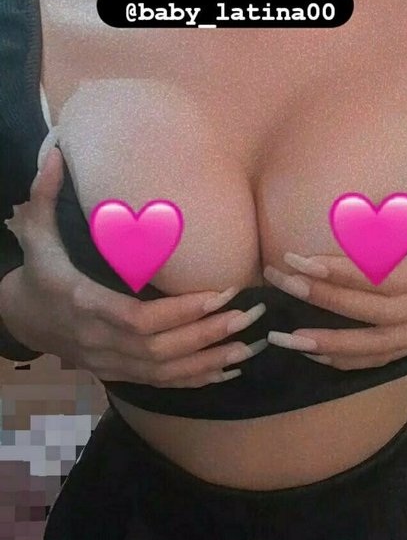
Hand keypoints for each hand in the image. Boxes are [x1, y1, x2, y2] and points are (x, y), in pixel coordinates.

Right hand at [0, 146, 266, 386]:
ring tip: (249, 346)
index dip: (180, 311)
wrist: (25, 321)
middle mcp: (99, 341)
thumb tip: (57, 155)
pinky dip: (195, 380)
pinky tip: (227, 372)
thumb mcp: (36, 234)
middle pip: (160, 348)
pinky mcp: (118, 373)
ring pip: (165, 372)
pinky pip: (161, 384)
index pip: (138, 318)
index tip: (221, 293)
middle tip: (250, 316)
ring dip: (210, 360)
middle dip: (208, 334)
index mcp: (83, 304)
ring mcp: (110, 363)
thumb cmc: (39, 273)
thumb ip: (44, 195)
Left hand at [264, 94, 406, 370]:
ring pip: (376, 346)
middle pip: (373, 311)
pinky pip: (384, 360)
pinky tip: (313, 351)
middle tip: (279, 280)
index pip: (387, 275)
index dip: (342, 270)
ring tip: (282, 337)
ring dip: (327, 342)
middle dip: (322, 298)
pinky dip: (348, 359)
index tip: (299, 258)